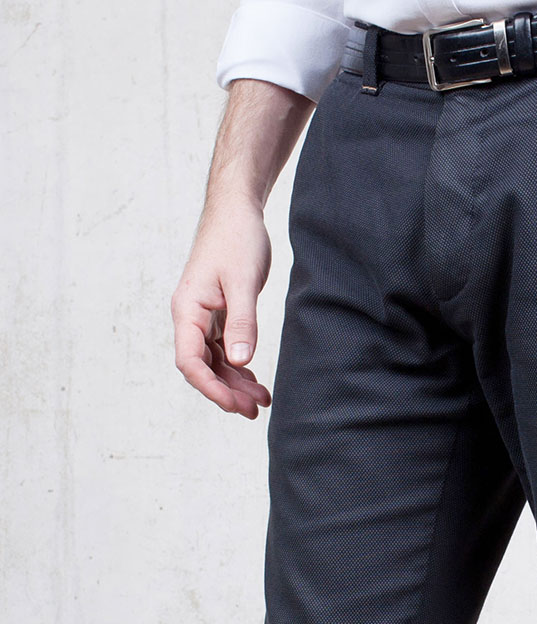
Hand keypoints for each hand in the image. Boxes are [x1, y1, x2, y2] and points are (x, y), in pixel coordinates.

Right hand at [171, 201, 272, 418]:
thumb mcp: (242, 282)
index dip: (211, 388)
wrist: (237, 212)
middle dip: (227, 392)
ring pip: (215, 361)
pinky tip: (255, 380)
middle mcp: (191, 317)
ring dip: (235, 383)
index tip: (236, 405)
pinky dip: (239, 367)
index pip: (190, 362)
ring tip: (262, 402)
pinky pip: (224, 348)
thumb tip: (239, 362)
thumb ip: (242, 322)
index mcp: (187, 311)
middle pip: (203, 367)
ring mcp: (204, 316)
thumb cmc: (237, 240)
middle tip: (256, 411)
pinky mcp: (219, 313)